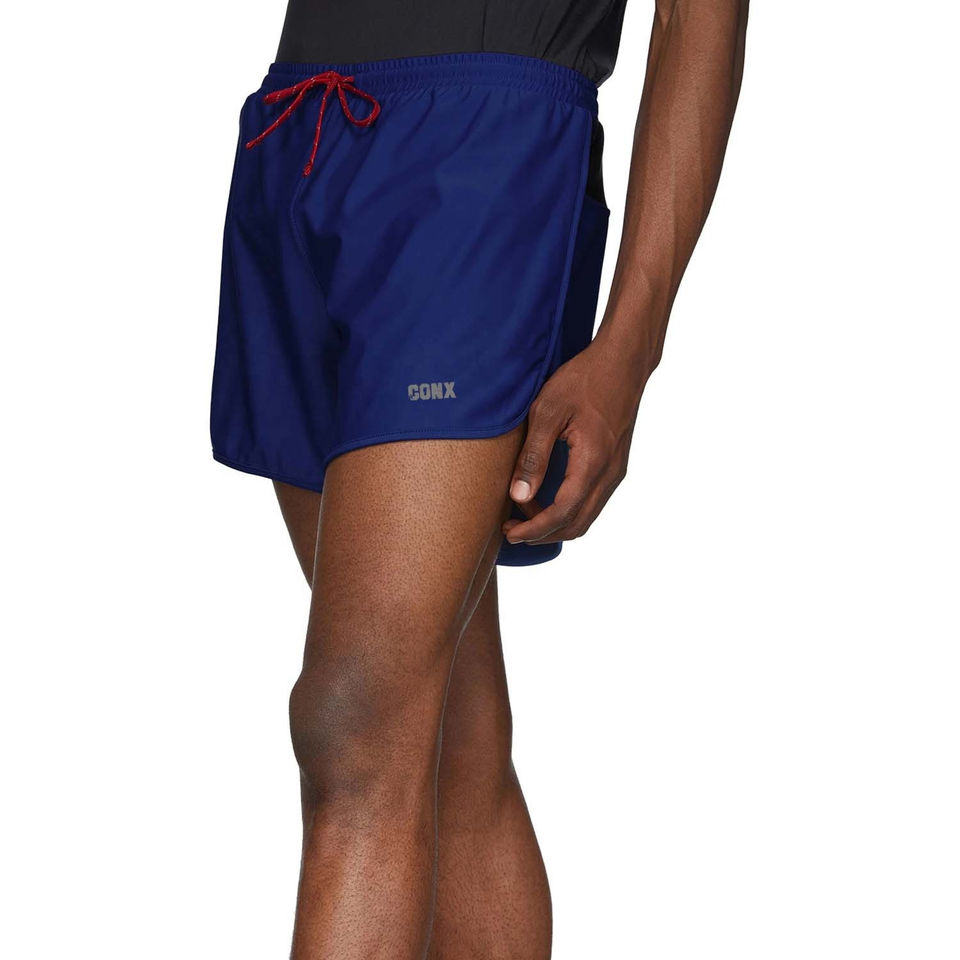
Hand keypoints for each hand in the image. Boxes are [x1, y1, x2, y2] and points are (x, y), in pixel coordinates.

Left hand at [503, 334, 645, 544]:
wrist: (624, 361)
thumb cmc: (584, 380)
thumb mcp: (548, 412)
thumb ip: (534, 457)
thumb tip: (518, 496)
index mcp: (592, 463)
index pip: (561, 514)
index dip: (533, 530)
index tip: (507, 533)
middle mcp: (609, 474)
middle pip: (577, 525)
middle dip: (542, 534)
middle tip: (510, 529)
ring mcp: (616, 470)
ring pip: (586, 516)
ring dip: (556, 523)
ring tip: (524, 514)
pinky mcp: (616, 464)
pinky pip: (592, 500)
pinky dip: (568, 509)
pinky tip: (545, 497)